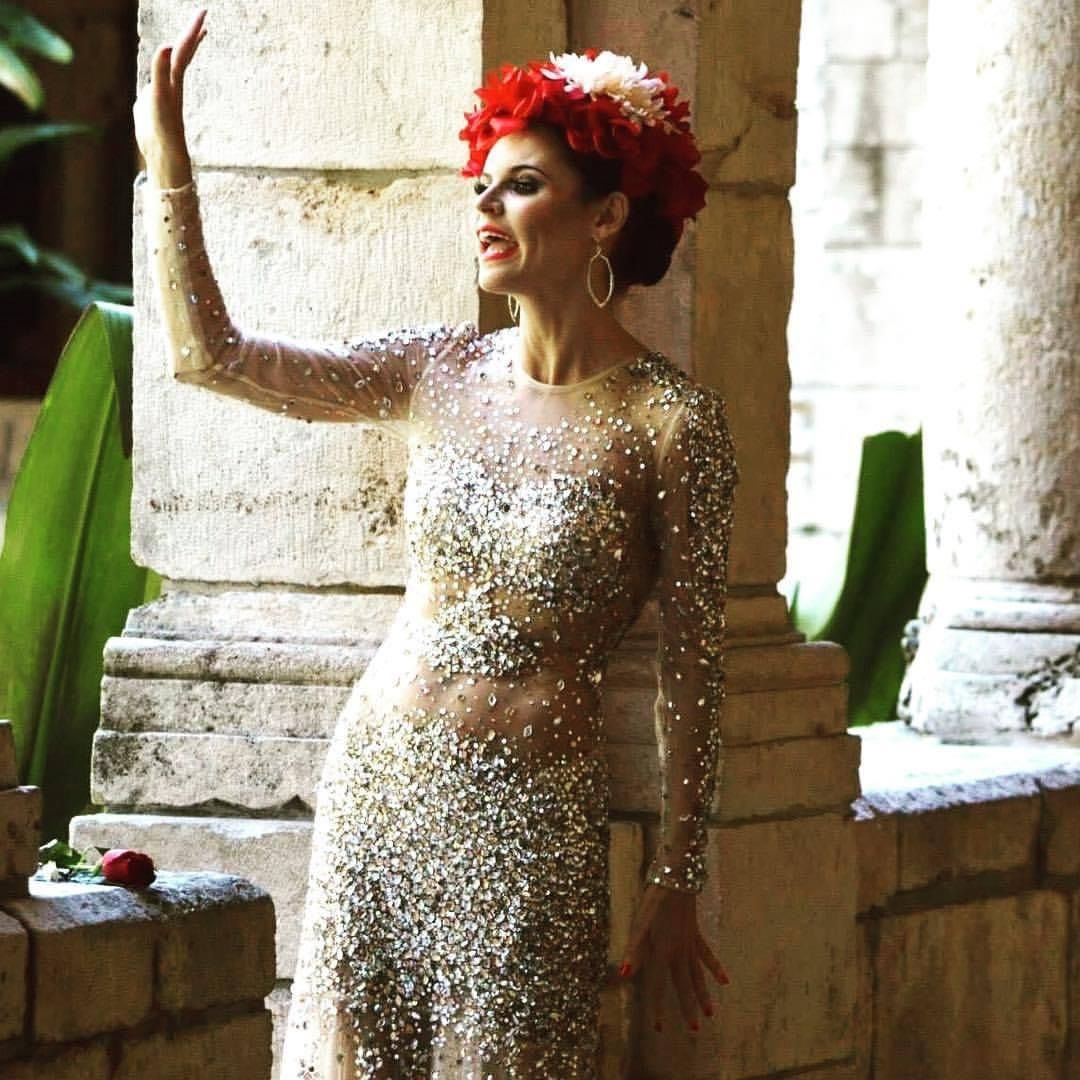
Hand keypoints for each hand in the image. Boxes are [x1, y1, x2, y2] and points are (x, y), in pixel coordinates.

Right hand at [133, 8, 207, 187]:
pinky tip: (165, 67)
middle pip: (183, 53)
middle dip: (191, 33)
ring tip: (192, 36)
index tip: (203, 12)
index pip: (183, 49)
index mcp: (173, 80)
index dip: (191, 30)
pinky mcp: (155, 102)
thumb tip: (168, 46)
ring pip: (176, 65)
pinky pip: (163, 79)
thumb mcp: (160, 98)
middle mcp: (172, 83)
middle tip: (202, 14)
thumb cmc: (163, 130)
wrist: (162, 156)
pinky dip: (165, 68)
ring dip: (183, 49)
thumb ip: (161, 71)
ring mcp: (164, 92)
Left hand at [618, 883, 729, 1033]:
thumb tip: (624, 975)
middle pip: (683, 985)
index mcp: (662, 953)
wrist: (676, 881)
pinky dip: (714, 967)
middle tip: (694, 1029)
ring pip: (698, 975)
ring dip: (703, 994)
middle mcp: (678, 953)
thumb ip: (634, 952)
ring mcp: (690, 945)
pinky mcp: (695, 935)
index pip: (658, 986)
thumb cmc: (654, 902)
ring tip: (711, 1013)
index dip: (657, 1008)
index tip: (659, 1029)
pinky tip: (724, 980)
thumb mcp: (639, 925)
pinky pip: (706, 955)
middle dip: (687, 1007)